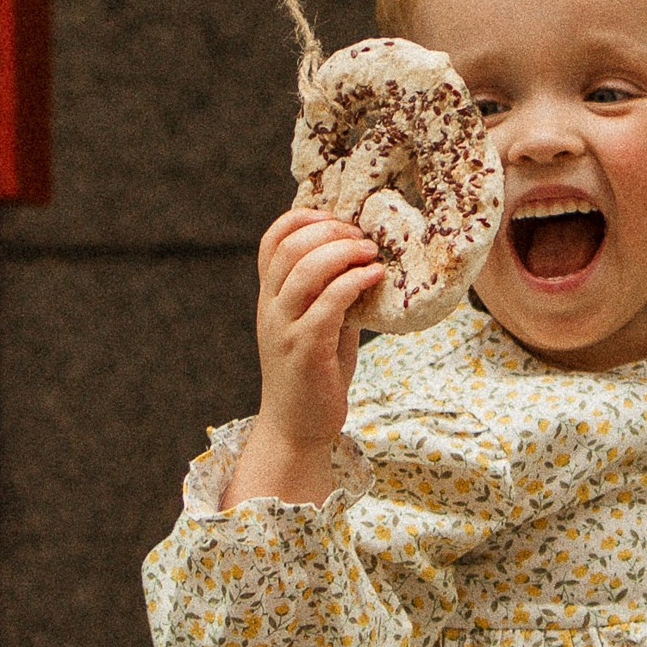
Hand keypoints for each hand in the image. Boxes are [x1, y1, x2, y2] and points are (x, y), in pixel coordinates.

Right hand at [221, 205, 384, 508]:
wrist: (297, 428)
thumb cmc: (315, 373)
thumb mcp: (319, 323)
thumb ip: (330, 292)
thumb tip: (364, 257)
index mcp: (271, 296)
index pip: (272, 240)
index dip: (303, 218)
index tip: (337, 219)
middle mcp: (271, 308)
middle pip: (290, 247)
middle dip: (331, 232)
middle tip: (362, 238)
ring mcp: (285, 329)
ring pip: (305, 271)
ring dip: (344, 253)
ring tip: (372, 254)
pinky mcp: (305, 351)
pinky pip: (327, 305)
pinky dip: (353, 283)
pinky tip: (375, 278)